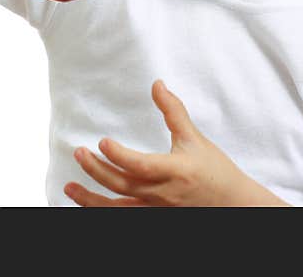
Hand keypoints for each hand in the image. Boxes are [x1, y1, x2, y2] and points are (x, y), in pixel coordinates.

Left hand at [65, 80, 287, 206]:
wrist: (232, 204)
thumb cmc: (214, 170)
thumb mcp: (195, 138)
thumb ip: (173, 111)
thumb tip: (157, 84)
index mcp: (176, 170)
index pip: (142, 166)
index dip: (121, 156)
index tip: (102, 142)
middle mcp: (163, 194)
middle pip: (124, 185)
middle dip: (97, 171)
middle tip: (80, 153)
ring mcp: (157, 210)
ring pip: (118, 208)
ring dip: (91, 199)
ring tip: (70, 186)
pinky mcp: (153, 217)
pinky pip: (123, 217)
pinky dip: (103, 211)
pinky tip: (87, 202)